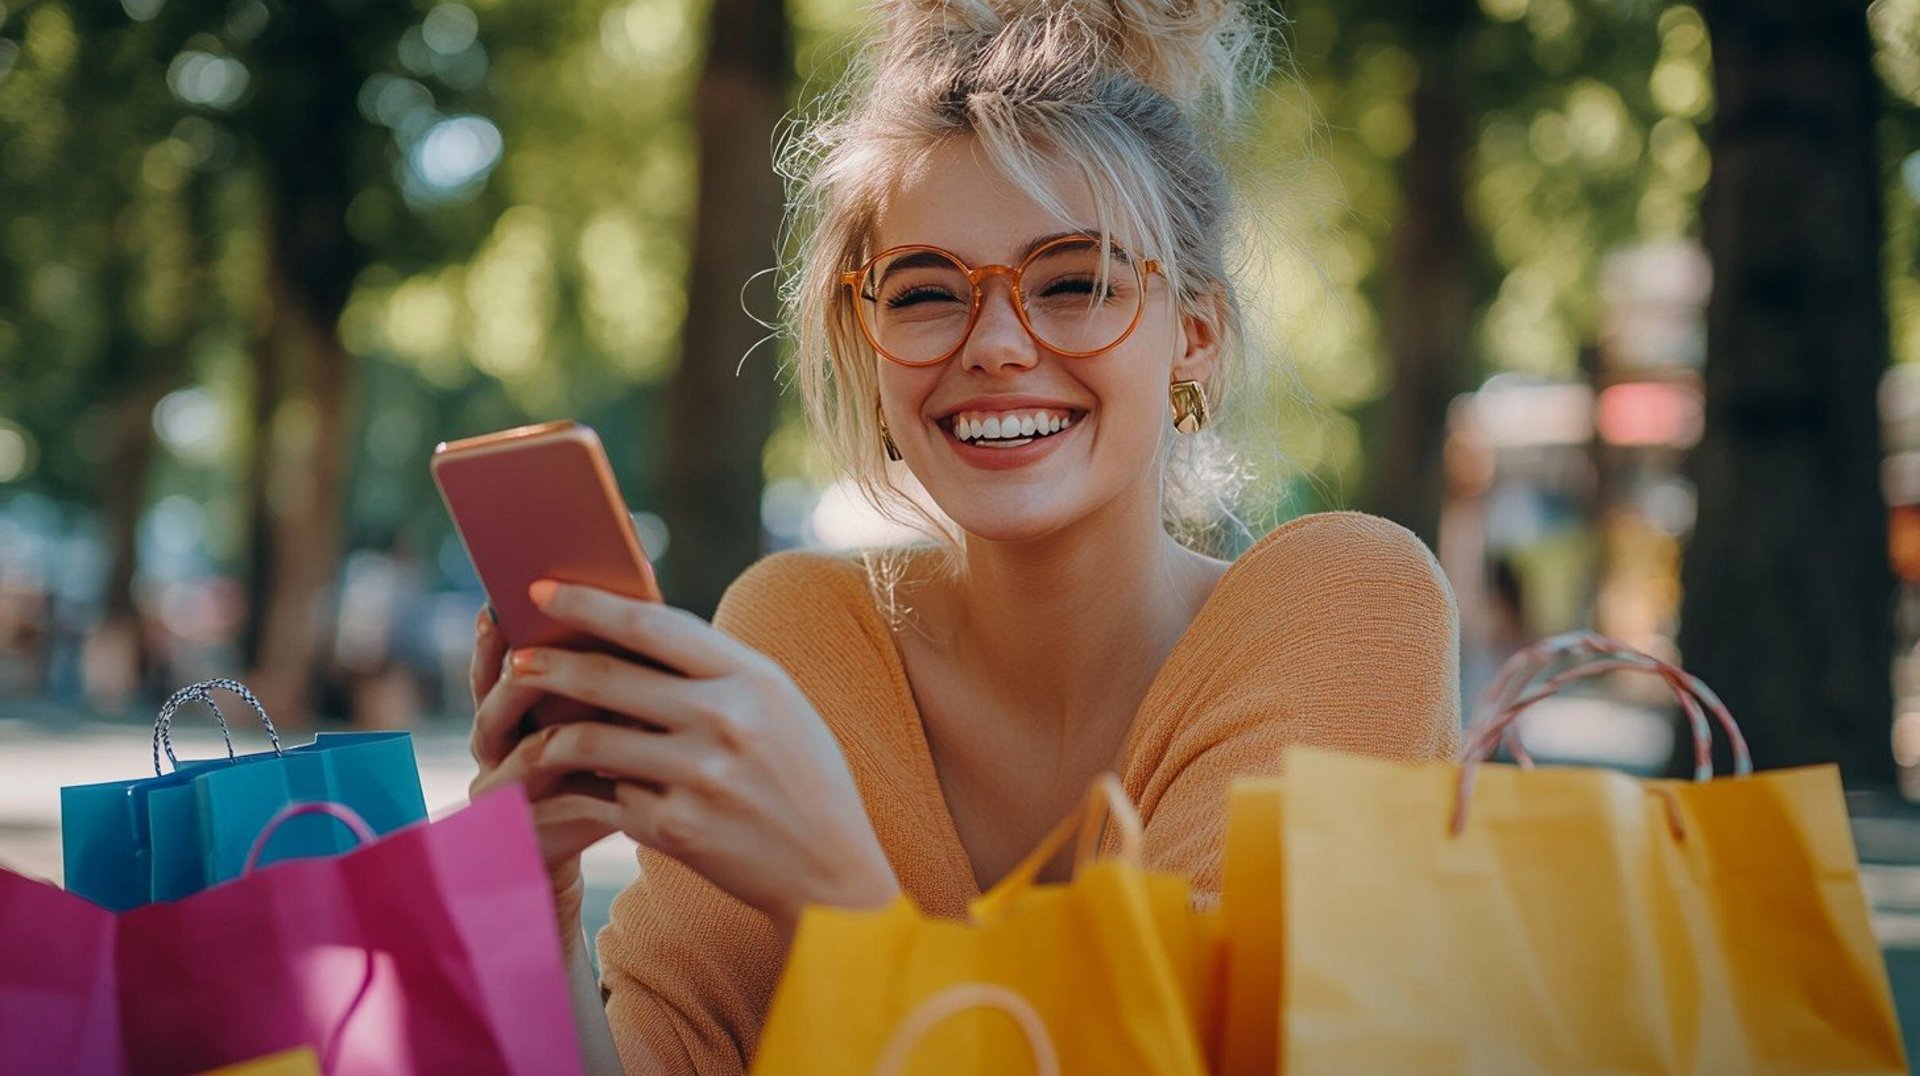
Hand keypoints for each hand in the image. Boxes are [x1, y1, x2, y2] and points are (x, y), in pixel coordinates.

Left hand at [482, 581, 899, 937]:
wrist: (830, 872)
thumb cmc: (803, 776)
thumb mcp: (779, 705)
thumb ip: (717, 670)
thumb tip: (632, 631)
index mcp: (753, 677)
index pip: (653, 625)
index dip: (588, 604)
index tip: (543, 591)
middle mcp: (726, 721)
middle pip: (608, 678)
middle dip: (548, 665)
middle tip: (517, 660)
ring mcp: (700, 778)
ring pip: (593, 742)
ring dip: (552, 734)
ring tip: (535, 732)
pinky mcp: (678, 831)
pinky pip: (612, 798)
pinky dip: (594, 793)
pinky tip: (581, 792)